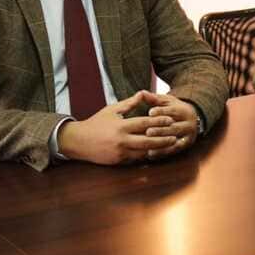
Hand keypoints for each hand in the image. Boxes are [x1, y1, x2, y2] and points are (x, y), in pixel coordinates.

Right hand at [58, 91, 176, 164]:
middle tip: (175, 137)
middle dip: (163, 140)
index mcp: (121, 126)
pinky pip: (136, 159)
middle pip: (148, 141)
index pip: (145, 123)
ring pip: (144, 152)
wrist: (78, 141)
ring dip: (157, 149)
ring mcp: (120, 152)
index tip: (170, 120)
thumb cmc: (96, 122)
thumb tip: (143, 93)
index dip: (159, 122)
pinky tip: (156, 153)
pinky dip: (146, 155)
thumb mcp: (112, 110)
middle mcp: (122, 140)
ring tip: (169, 146)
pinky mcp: (118, 161)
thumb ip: (129, 103)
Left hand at [141, 93, 202, 159]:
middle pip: (174, 127)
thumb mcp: (167, 102)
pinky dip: (162, 152)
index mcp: (183, 111)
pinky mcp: (185, 145)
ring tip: (148, 144)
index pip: (173, 111)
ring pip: (174, 139)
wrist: (192, 119)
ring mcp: (188, 135)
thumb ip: (154, 99)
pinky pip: (173, 150)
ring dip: (161, 142)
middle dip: (160, 130)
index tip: (150, 112)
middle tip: (148, 131)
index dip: (161, 111)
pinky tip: (151, 154)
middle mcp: (188, 124)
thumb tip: (142, 93)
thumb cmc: (174, 109)